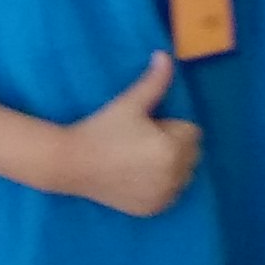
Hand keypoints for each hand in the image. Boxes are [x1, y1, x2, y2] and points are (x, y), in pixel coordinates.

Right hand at [63, 53, 201, 215]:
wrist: (71, 163)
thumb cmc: (102, 129)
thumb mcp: (129, 103)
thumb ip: (154, 81)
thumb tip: (165, 55)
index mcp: (172, 149)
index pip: (192, 132)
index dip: (170, 127)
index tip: (145, 128)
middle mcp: (173, 176)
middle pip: (191, 155)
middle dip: (174, 146)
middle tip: (141, 142)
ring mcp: (163, 196)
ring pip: (183, 175)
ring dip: (170, 167)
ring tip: (138, 159)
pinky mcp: (153, 209)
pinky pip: (171, 194)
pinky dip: (161, 186)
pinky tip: (136, 177)